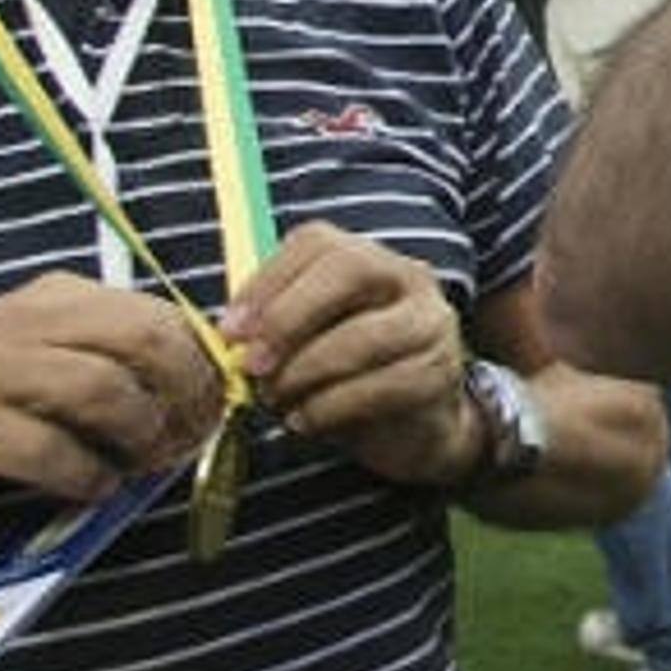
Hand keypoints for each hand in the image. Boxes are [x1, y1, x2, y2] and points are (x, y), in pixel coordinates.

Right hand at [0, 275, 232, 540]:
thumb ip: (108, 359)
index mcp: (53, 296)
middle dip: (183, 395)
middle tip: (188, 439)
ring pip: (102, 389)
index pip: (157, 312)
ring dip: (139, 436)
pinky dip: (86, 476)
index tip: (214, 408)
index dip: (200, 364)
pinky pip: (49, 449)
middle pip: (141, 340)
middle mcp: (21, 320)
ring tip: (141, 466)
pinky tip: (92, 488)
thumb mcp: (39, 357)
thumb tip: (200, 389)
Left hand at [220, 223, 477, 488]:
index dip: (268, 282)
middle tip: (252, 364)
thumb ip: (274, 324)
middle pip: (349, 270)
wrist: (413, 426)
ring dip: (307, 370)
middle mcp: (406, 277)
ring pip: (366, 335)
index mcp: (366, 256)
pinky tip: (305, 420)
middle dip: (290, 317)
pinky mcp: (440, 372)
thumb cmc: (348, 375)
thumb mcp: (310, 339)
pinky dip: (332, 406)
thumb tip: (230, 336)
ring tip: (276, 398)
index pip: (316, 244)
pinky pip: (383, 385)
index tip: (230, 331)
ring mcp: (430, 322)